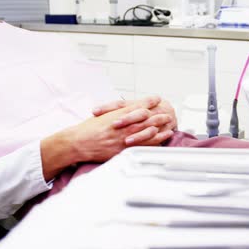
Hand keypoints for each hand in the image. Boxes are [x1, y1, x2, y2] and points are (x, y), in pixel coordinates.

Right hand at [40, 98, 174, 180]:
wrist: (78, 142)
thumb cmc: (88, 129)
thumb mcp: (103, 115)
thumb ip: (117, 110)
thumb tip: (128, 107)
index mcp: (118, 115)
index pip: (138, 106)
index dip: (149, 101)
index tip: (157, 99)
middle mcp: (123, 125)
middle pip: (147, 117)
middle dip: (159, 114)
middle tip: (168, 111)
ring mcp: (124, 137)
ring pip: (148, 130)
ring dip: (160, 126)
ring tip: (169, 123)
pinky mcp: (124, 149)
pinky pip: (144, 144)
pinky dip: (155, 140)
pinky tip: (162, 137)